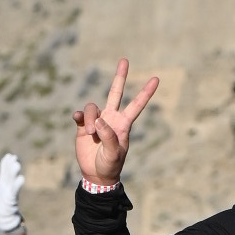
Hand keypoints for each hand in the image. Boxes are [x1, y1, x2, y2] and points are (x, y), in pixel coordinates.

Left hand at [0, 152, 25, 232]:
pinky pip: (14, 191)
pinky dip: (17, 184)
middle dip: (11, 165)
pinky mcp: (11, 200)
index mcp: (3, 185)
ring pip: (12, 181)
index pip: (5, 171)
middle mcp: (7, 187)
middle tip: (14, 157)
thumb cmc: (0, 208)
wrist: (3, 220)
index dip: (6, 163)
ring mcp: (10, 193)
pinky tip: (21, 178)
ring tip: (17, 164)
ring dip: (14, 172)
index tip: (9, 155)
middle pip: (9, 174)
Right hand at [74, 58, 159, 184]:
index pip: (136, 105)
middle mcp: (111, 118)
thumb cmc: (110, 165)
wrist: (95, 173)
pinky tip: (79, 120)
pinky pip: (81, 114)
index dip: (146, 93)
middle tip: (125, 60)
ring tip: (91, 134)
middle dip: (120, 76)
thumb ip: (109, 136)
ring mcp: (97, 120)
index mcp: (123, 124)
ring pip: (93, 107)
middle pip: (115, 92)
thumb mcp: (114, 154)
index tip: (156, 79)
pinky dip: (80, 116)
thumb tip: (100, 120)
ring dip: (91, 118)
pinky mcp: (84, 125)